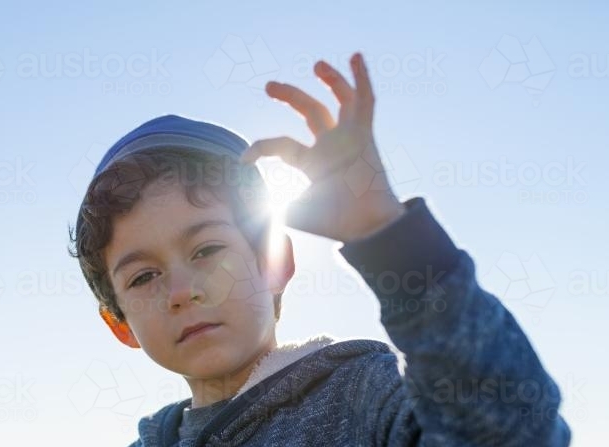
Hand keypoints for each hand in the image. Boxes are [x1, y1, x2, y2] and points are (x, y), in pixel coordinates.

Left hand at [240, 53, 405, 242]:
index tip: (241, 159)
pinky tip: (354, 57)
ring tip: (316, 65)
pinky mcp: (365, 136)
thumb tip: (253, 209)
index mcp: (312, 163)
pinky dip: (361, 79)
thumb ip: (276, 208)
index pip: (281, 145)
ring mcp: (349, 139)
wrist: (367, 227)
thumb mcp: (298, 214)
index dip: (261, 147)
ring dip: (330, 80)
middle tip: (268, 86)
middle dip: (290, 95)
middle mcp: (330, 146)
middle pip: (310, 111)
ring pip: (339, 100)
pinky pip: (365, 102)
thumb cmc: (336, 223)